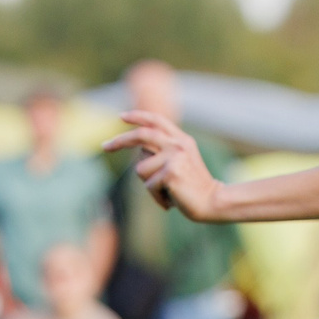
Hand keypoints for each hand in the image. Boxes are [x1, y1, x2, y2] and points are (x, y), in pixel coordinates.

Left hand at [102, 111, 227, 221]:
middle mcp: (178, 144)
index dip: (138, 116)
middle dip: (119, 141)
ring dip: (149, 185)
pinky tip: (171, 200)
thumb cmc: (192, 187)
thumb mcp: (180, 163)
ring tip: (167, 191)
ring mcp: (174, 157)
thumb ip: (164, 152)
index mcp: (181, 140)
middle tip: (105, 146)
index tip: (121, 117)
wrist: (213, 201)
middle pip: (141, 135)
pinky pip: (148, 186)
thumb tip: (137, 150)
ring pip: (140, 169)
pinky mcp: (170, 172)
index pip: (156, 120)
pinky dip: (156, 197)